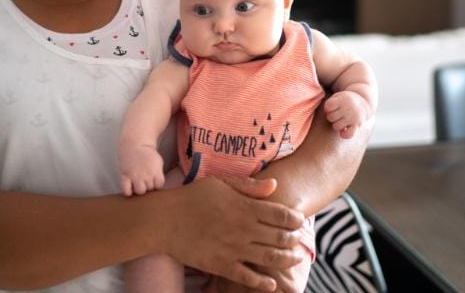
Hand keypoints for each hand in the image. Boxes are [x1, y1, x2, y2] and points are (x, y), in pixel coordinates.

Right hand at [118, 143, 164, 195]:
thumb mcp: (158, 162)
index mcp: (155, 169)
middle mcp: (145, 173)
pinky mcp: (125, 176)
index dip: (157, 183)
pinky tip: (130, 187)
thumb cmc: (147, 155)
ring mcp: (134, 175)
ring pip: (140, 191)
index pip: (159, 185)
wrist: (134, 145)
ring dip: (140, 188)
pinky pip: (126, 190)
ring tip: (139, 182)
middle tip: (145, 177)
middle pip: (150, 189)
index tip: (154, 178)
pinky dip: (128, 192)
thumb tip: (157, 187)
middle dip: (148, 185)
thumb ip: (159, 174)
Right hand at [163, 176, 305, 291]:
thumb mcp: (221, 183)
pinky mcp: (221, 265)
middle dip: (295, 240)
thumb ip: (249, 185)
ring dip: (287, 260)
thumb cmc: (192, 197)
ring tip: (295, 259)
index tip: (299, 220)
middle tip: (299, 240)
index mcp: (244, 207)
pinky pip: (248, 278)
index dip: (295, 219)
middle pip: (280, 238)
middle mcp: (243, 229)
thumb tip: (275, 184)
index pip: (281, 214)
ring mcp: (233, 249)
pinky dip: (263, 283)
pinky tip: (272, 283)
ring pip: (270, 259)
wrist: (165, 220)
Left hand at [323, 90, 368, 138]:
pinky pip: (348, 134)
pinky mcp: (357, 126)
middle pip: (331, 117)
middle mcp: (348, 108)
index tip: (332, 106)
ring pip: (336, 126)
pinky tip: (344, 130)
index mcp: (342, 100)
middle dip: (331, 116)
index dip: (327, 108)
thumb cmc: (343, 101)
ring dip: (336, 124)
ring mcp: (353, 117)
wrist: (362, 102)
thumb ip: (329, 104)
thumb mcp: (336, 97)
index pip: (328, 106)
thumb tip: (327, 114)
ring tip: (340, 119)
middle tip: (337, 113)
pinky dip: (344, 134)